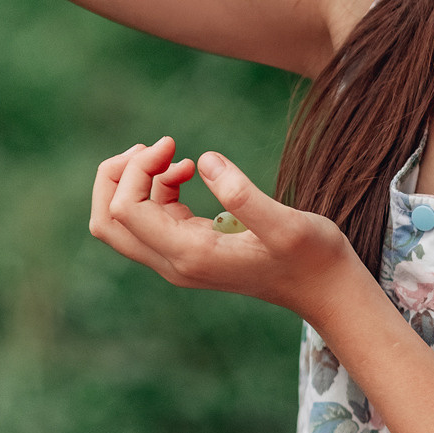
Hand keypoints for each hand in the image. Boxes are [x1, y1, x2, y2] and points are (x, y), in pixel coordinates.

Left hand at [89, 135, 355, 324]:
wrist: (325, 289)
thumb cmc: (312, 256)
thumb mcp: (288, 224)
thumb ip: (244, 194)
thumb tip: (202, 159)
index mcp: (191, 255)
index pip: (127, 210)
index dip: (136, 169)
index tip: (172, 143)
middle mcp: (175, 263)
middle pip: (107, 222)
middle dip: (116, 177)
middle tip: (155, 146)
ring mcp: (178, 261)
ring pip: (122, 221)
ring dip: (135, 180)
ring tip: (174, 154)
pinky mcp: (188, 251)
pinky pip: (148, 219)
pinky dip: (154, 188)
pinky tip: (186, 170)